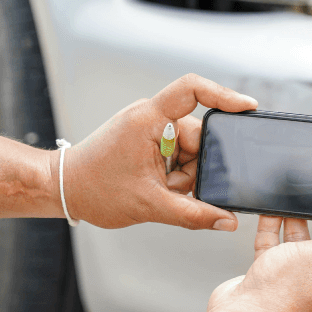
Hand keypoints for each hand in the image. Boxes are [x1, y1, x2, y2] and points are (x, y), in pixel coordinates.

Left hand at [59, 74, 256, 230]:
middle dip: (195, 165)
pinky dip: (175, 174)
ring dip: (184, 174)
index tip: (248, 108)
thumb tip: (228, 221)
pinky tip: (160, 188)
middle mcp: (150, 116)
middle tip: (175, 188)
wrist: (63, 189)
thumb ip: (194, 214)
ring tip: (161, 191)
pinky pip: (176, 153)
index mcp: (148, 118)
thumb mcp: (150, 205)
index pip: (192, 90)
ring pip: (189, 148)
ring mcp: (148, 127)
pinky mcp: (147, 139)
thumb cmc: (95, 189)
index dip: (224, 95)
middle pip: (197, 133)